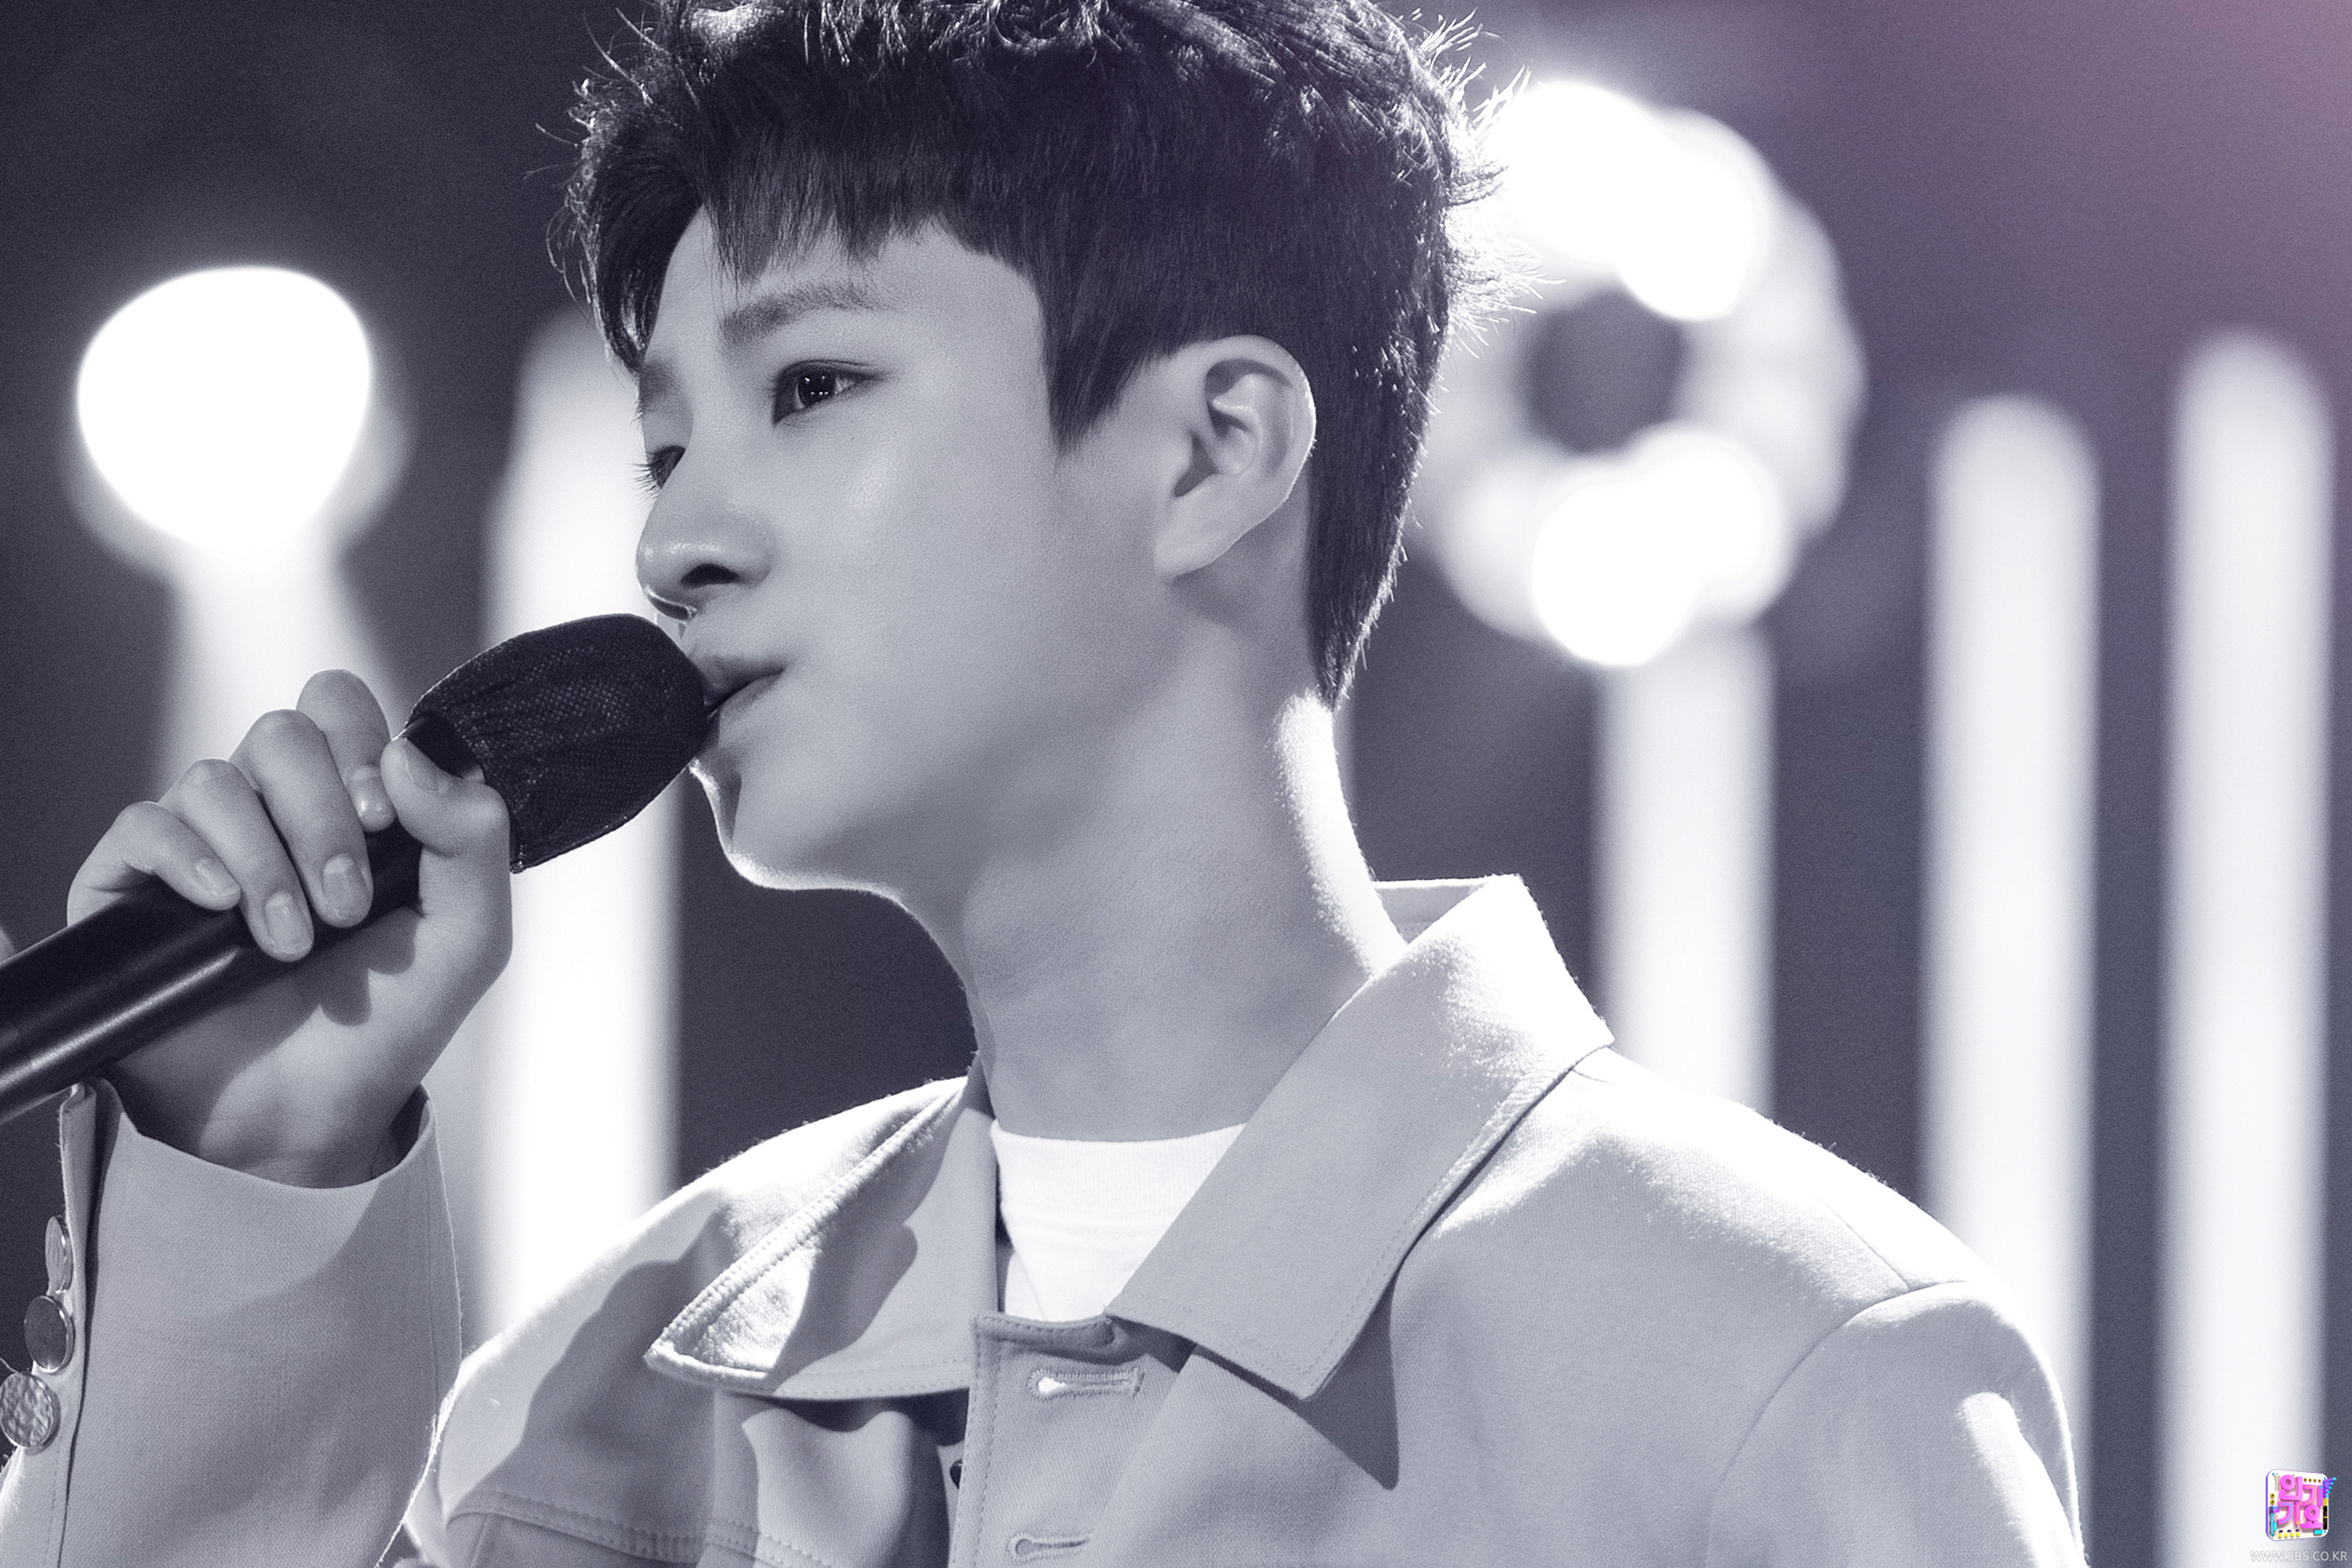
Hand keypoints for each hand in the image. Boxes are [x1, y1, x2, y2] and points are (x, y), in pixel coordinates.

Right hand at [69, 671, 512, 1186]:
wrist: (308, 1115)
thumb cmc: (386, 1024)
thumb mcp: (467, 936)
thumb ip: (472, 839)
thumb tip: (409, 753)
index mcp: (350, 803)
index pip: (339, 708)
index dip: (360, 743)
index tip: (385, 821)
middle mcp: (272, 810)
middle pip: (281, 734)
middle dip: (323, 816)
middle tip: (346, 903)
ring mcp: (202, 844)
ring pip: (215, 780)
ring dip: (267, 860)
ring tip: (291, 941)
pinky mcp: (134, 887)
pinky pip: (143, 825)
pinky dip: (189, 858)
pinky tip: (224, 908)